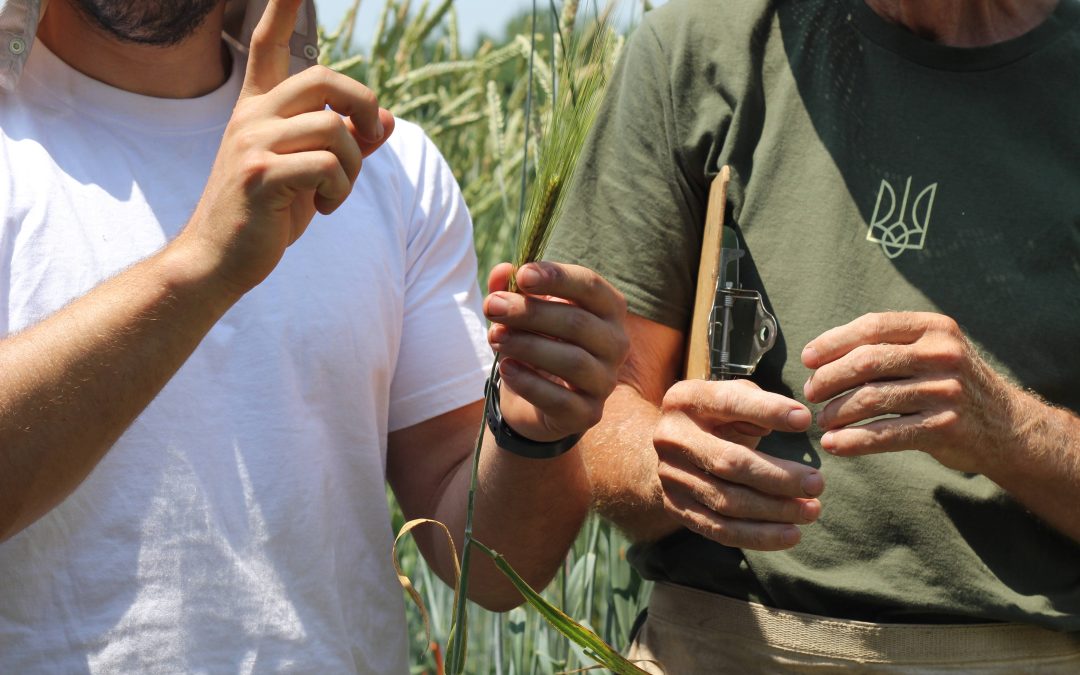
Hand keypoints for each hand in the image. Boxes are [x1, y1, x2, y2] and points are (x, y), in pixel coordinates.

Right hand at [178, 0, 395, 294]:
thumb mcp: (311, 174)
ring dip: (354, 166)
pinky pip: (329, 165)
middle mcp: (252, 117)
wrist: (218, 261)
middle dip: (363, 106)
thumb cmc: (267, 216)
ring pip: (334, 129)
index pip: (267, 44)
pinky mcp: (261, 175)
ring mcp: (253, 143)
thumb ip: (346, 143)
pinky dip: (341, 189)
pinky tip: (325, 209)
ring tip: (337, 192)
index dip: (280, 9)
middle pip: (326, 80)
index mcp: (258, 109)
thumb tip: (386, 119)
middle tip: (369, 139)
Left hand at [483, 262, 628, 442]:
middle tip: (492, 307)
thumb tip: (501, 271)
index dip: (556, 277)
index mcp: (608, 309)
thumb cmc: (535, 343)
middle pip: (577, 322)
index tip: (522, 275)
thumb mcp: (519, 313)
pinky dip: (529, 383)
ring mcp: (606, 381)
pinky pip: (560, 399)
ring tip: (494, 337)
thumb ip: (510, 290)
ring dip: (527, 346)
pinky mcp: (589, 414)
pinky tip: (506, 368)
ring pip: (572, 360)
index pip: (590, 285)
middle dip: (530, 312)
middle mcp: (616, 343)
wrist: (533, 402)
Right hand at [654, 379, 822, 549]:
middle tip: (816, 484)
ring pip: (727, 501)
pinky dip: (758, 536)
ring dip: (774, 511)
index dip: (767, 411)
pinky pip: (719, 529)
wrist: (672, 447)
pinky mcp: (676, 507)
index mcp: (686, 400)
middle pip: (729, 462)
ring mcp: (670, 476)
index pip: (729, 403)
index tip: (805, 421)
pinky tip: (790, 534)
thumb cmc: (716, 418)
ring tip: (811, 511)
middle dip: (778, 477)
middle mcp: (672, 437)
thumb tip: (793, 421)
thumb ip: (756, 403)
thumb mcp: (731, 399)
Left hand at [803, 312, 1020, 473]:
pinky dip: (853, 441)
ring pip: (871, 398)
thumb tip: (820, 355)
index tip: (807, 359)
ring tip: (821, 419)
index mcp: (934, 328)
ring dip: (837, 411)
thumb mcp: (932, 351)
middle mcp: (942, 355)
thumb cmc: (951, 385)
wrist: (1007, 428)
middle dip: (829, 378)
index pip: (872, 326)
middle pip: (866, 361)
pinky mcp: (944, 427)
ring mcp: (945, 391)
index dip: (833, 342)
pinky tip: (834, 444)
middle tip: (810, 393)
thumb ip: (889, 346)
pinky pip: (886, 434)